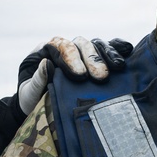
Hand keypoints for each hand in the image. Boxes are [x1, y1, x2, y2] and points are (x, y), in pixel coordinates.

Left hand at [16, 37, 132, 115]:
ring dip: (108, 55)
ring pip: (96, 45)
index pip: (59, 46)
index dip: (71, 57)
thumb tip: (47, 63)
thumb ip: (38, 79)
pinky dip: (117, 49)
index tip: (80, 75)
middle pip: (81, 44)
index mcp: (45, 51)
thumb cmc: (32, 101)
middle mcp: (65, 48)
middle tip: (101, 77)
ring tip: (118, 67)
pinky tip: (128, 51)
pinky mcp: (95, 61)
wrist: (41, 112)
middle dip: (92, 59)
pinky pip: (107, 50)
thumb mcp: (29, 92)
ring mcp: (82, 53)